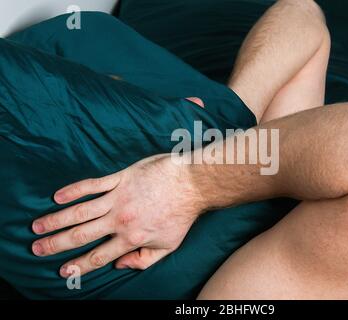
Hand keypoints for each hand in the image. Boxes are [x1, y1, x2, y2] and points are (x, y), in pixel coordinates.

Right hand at [31, 154, 204, 276]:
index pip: (99, 255)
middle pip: (82, 234)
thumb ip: (144, 260)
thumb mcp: (169, 245)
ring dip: (56, 219)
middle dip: (57, 243)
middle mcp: (120, 219)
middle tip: (38, 248)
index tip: (63, 270)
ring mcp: (119, 197)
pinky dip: (73, 190)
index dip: (80, 265)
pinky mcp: (121, 178)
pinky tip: (57, 196)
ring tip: (38, 226)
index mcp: (132, 237)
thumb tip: (121, 265)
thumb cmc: (182, 214)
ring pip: (80, 211)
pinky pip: (92, 185)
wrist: (192, 183)